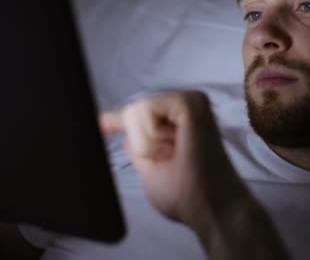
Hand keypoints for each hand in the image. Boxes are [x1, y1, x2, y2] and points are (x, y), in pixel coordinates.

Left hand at [100, 91, 290, 259]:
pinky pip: (145, 110)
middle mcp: (184, 106)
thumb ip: (138, 146)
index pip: (138, 115)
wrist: (210, 208)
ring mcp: (189, 101)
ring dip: (146, 143)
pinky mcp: (189, 103)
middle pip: (132, 112)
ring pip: (136, 111)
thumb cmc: (187, 195)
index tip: (99, 124)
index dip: (114, 120)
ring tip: (173, 156)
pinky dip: (149, 136)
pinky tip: (171, 148)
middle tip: (167, 160)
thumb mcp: (150, 169)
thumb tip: (120, 129)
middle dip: (140, 143)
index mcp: (177, 123)